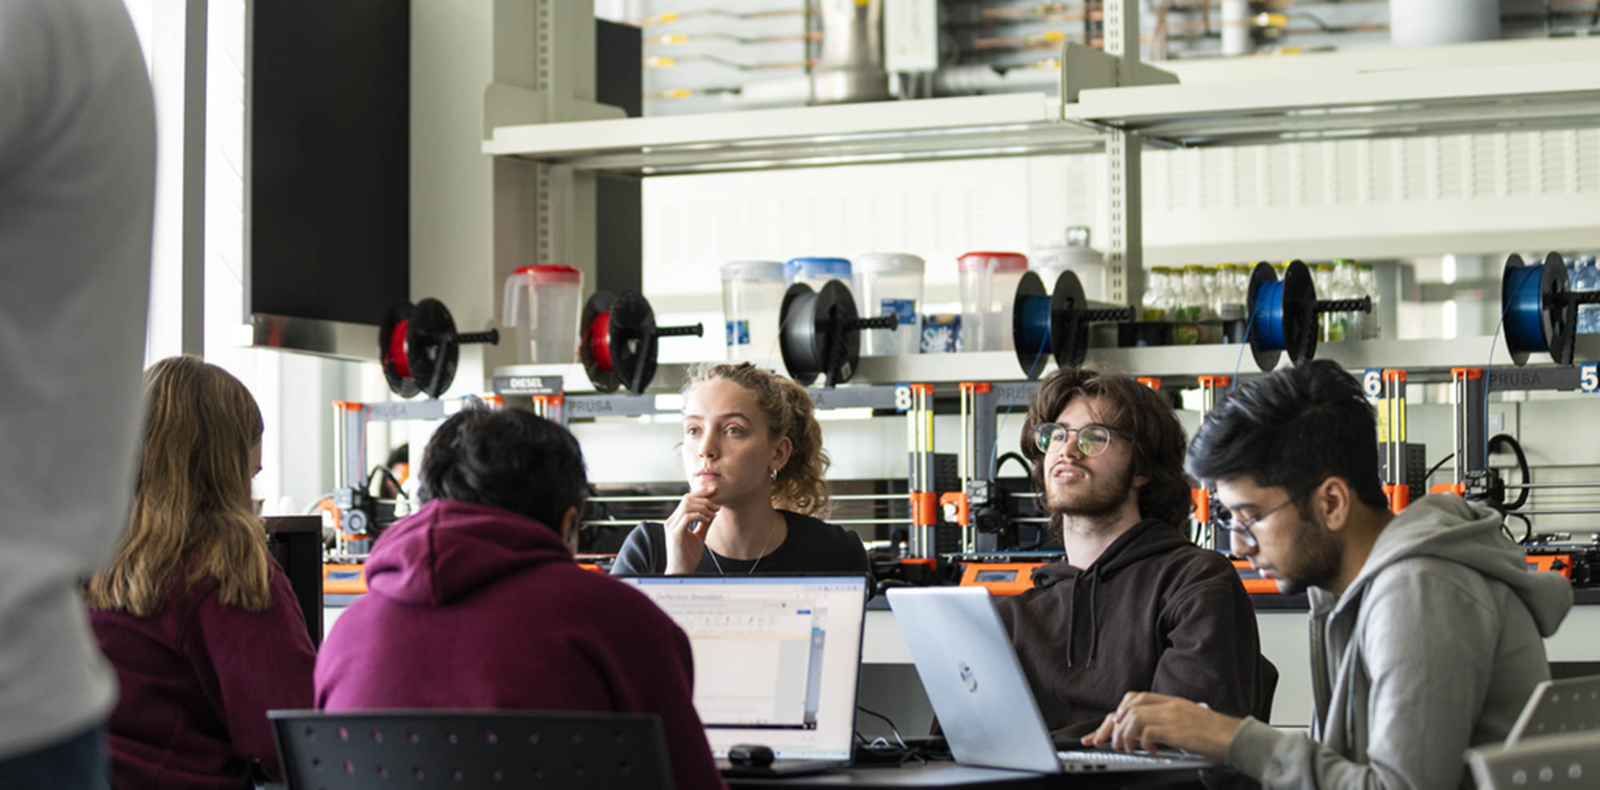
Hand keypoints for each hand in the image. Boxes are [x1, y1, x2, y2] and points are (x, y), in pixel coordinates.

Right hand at [664, 484, 719, 574]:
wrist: (681, 573)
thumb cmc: (688, 558)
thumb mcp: (699, 536)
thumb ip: (704, 524)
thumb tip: (713, 512)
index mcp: (675, 520)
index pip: (687, 499)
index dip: (701, 493)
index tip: (714, 492)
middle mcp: (671, 521)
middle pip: (687, 498)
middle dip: (704, 499)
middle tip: (717, 506)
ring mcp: (672, 526)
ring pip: (687, 505)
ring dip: (704, 507)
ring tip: (713, 514)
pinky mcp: (675, 534)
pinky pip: (687, 517)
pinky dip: (700, 515)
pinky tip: (708, 520)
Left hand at [1080, 692, 1241, 759]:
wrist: (1234, 737)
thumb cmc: (1214, 733)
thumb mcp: (1187, 719)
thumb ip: (1166, 719)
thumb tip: (1144, 732)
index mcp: (1170, 701)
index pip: (1135, 698)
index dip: (1118, 712)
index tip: (1108, 727)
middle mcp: (1168, 705)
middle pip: (1128, 706)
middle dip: (1114, 725)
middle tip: (1109, 741)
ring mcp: (1172, 716)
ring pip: (1133, 718)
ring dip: (1124, 735)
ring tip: (1126, 748)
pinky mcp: (1176, 730)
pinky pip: (1147, 733)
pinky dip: (1142, 743)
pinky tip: (1148, 752)